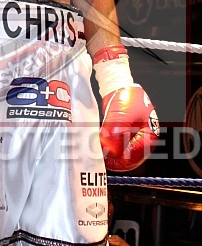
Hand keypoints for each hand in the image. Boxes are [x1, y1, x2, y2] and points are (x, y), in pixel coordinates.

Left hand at [93, 46, 158, 170]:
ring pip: (118, 155)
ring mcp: (131, 139)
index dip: (117, 158)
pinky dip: (105, 147)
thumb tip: (110, 149)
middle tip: (97, 154)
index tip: (104, 154)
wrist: (118, 85)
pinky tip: (97, 144)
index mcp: (148, 137)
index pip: (133, 158)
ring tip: (96, 148)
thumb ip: (116, 131)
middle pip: (126, 160)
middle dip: (111, 158)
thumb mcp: (122, 113)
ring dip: (107, 153)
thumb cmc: (127, 96)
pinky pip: (113, 147)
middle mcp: (141, 141)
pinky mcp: (121, 136)